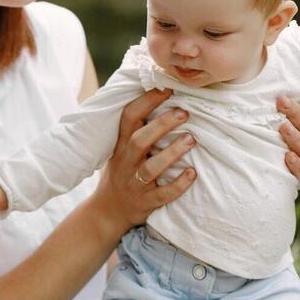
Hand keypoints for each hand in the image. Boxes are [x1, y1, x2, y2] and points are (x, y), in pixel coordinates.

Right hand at [90, 89, 196, 232]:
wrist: (107, 211)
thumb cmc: (120, 173)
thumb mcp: (120, 149)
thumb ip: (135, 130)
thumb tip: (159, 96)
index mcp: (120, 146)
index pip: (129, 118)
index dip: (146, 101)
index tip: (166, 88)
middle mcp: (125, 163)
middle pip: (140, 140)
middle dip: (161, 125)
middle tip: (184, 113)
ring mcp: (134, 183)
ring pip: (151, 168)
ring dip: (172, 153)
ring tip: (191, 139)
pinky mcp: (145, 202)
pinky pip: (162, 194)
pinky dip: (178, 185)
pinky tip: (192, 173)